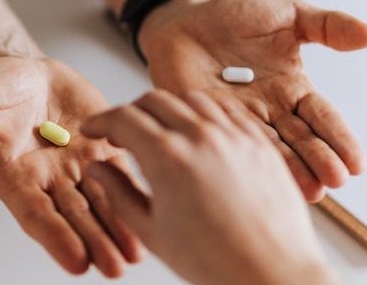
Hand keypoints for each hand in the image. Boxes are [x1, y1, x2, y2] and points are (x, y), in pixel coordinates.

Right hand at [0, 56, 140, 276]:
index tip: (75, 260)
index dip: (55, 236)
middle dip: (94, 242)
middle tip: (113, 266)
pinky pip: (121, 174)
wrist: (26, 74)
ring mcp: (77, 167)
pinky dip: (134, 194)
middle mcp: (47, 180)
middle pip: (74, 217)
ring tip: (135, 254)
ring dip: (118, 229)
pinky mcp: (102, 150)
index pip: (35, 212)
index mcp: (13, 175)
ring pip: (100, 203)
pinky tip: (151, 212)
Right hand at [81, 90, 338, 284]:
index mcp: (167, 157)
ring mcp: (233, 134)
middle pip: (154, 100)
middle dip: (131, 111)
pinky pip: (226, 110)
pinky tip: (199, 131)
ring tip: (161, 130)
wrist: (272, 272)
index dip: (101, 121)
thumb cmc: (216, 261)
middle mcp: (200, 136)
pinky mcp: (258, 141)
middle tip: (123, 132)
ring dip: (168, 107)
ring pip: (191, 99)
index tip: (94, 130)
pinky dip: (204, 112)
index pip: (123, 118)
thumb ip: (118, 193)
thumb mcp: (151, 231)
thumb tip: (97, 169)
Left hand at [138, 0, 366, 201]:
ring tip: (310, 191)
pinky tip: (261, 178)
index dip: (339, 140)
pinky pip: (230, 143)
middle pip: (301, 141)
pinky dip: (245, 161)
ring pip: (270, 150)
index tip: (357, 164)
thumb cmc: (234, 16)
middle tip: (335, 181)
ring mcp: (239, 120)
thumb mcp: (287, 14)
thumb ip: (326, 26)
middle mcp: (270, 111)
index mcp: (292, 88)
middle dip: (319, 161)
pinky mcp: (209, 123)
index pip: (322, 118)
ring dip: (290, 171)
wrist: (182, 19)